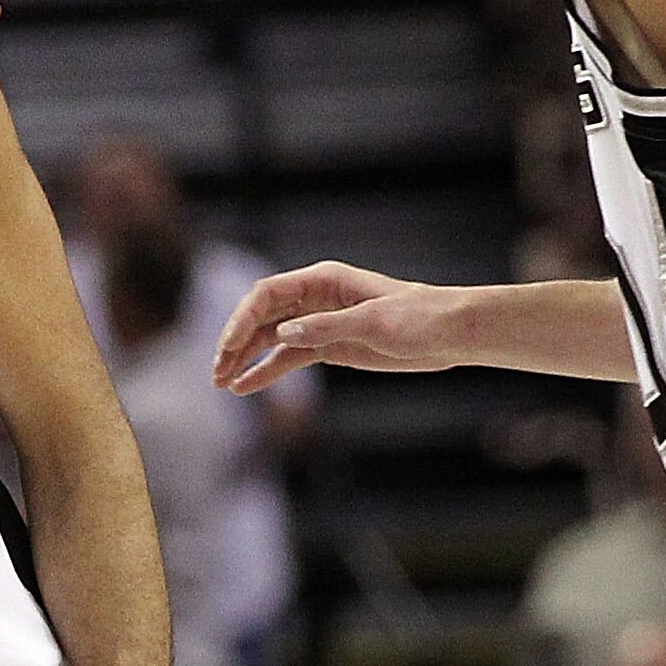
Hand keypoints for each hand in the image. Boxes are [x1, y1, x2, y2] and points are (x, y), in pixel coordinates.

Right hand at [213, 261, 455, 393]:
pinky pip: (288, 357)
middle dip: (235, 342)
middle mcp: (314, 298)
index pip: (268, 295)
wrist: (449, 334)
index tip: (229, 347)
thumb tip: (283, 333)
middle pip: (261, 317)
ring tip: (221, 382)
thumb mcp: (374, 322)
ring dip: (245, 359)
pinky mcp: (328, 346)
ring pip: (270, 339)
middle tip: (216, 371)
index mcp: (323, 280)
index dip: (242, 319)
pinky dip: (266, 370)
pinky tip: (245, 385)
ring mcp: (319, 323)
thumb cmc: (420, 317)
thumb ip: (327, 327)